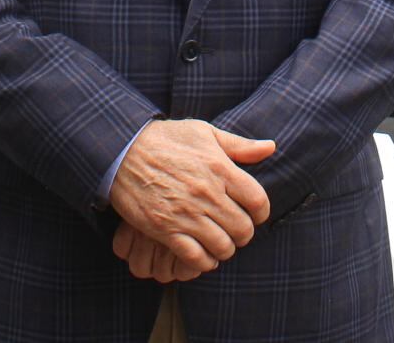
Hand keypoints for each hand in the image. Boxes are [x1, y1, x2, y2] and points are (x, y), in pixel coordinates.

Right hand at [108, 119, 274, 271]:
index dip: (261, 212)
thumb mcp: (204, 132)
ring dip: (224, 248)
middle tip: (235, 229)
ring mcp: (186, 213)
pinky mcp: (165, 229)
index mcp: (220, 168)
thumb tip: (270, 148)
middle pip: (243, 229)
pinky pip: (195, 258)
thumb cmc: (166, 138)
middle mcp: (207, 193)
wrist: (123, 149)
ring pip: (223, 247)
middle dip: (243, 233)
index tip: (254, 214)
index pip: (258, 201)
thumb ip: (239, 145)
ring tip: (218, 241)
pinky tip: (201, 252)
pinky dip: (203, 261)